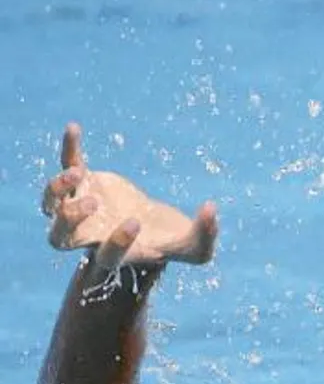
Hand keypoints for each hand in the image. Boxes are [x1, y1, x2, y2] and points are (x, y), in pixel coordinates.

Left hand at [42, 124, 218, 281]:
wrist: (152, 227)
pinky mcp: (86, 183)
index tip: (136, 222)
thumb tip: (212, 208)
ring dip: (57, 189)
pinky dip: (69, 148)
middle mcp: (91, 235)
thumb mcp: (197, 247)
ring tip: (77, 173)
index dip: (116, 241)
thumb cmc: (173, 241)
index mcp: (117, 255)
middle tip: (93, 204)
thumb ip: (208, 234)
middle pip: (59, 238)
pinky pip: (68, 164)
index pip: (106, 255)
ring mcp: (83, 208)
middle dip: (68, 220)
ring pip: (51, 204)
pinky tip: (74, 127)